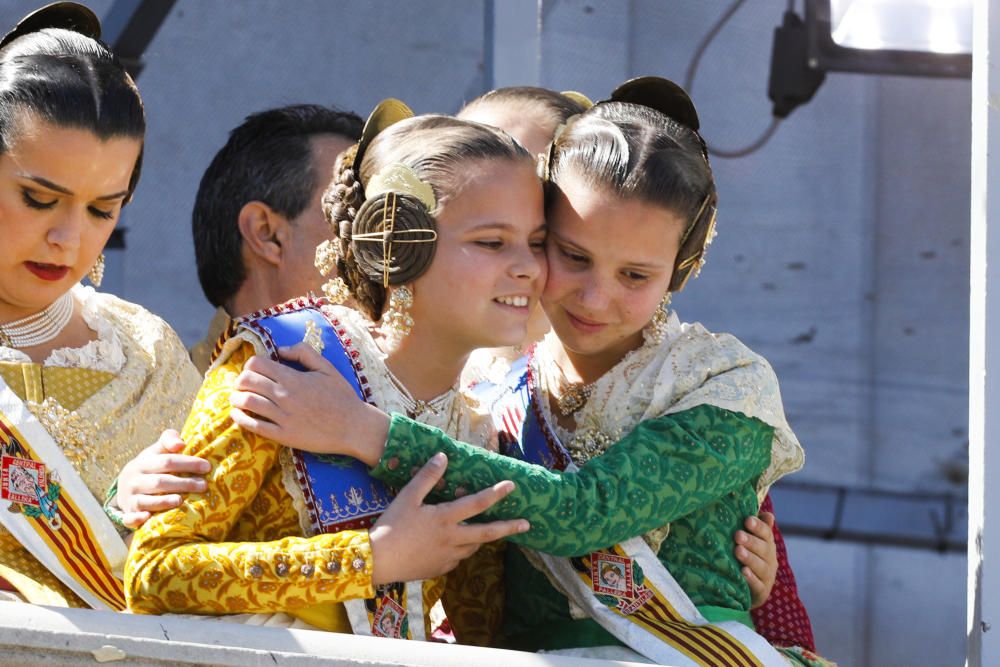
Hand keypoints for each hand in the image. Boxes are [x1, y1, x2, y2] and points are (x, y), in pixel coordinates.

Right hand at [114, 430, 209, 528]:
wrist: (125, 486)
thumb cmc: (151, 466)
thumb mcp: (157, 451)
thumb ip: (169, 440)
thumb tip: (181, 444)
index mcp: (143, 463)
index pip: (168, 461)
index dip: (188, 463)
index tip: (207, 467)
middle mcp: (135, 480)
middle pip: (160, 482)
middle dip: (183, 484)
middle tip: (203, 485)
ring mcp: (130, 498)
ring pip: (146, 501)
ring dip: (163, 501)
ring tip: (181, 500)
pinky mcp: (128, 514)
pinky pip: (129, 518)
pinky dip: (136, 519)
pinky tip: (147, 517)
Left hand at [229, 343, 389, 462]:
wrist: (353, 427)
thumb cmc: (342, 396)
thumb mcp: (327, 368)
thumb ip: (304, 353)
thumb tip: (280, 349)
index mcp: (293, 378)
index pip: (256, 364)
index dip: (250, 365)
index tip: (253, 370)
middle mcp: (284, 396)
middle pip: (247, 381)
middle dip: (240, 380)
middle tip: (242, 384)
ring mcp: (283, 417)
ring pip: (247, 402)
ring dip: (236, 398)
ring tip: (236, 398)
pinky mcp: (283, 435)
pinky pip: (254, 426)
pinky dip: (241, 419)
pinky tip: (238, 415)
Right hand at [369, 453, 528, 584]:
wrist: (377, 561)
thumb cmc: (391, 525)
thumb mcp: (407, 497)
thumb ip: (427, 477)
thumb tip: (443, 456)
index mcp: (445, 518)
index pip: (477, 503)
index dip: (496, 494)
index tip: (512, 486)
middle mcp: (452, 539)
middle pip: (487, 533)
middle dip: (509, 527)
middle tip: (526, 525)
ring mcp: (447, 557)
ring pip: (473, 547)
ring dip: (483, 538)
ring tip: (487, 531)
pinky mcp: (440, 569)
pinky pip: (458, 558)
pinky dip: (462, 550)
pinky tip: (456, 545)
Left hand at [735, 511, 776, 608]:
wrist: (748, 590)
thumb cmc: (748, 558)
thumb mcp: (753, 542)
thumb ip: (759, 528)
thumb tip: (768, 514)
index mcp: (767, 545)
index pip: (766, 533)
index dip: (758, 526)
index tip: (747, 520)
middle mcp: (770, 560)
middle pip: (763, 549)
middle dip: (751, 541)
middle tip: (737, 535)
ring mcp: (767, 576)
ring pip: (760, 566)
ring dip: (749, 558)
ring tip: (738, 551)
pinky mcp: (762, 592)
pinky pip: (758, 585)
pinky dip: (751, 579)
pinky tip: (743, 572)